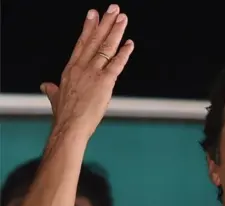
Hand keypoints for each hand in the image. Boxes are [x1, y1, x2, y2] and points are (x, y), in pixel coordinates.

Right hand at [41, 5, 133, 137]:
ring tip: (123, 18)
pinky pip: (116, 64)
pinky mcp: (105, 82)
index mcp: (71, 69)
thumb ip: (52, 90)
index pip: (82, 43)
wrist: (70, 126)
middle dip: (105, 23)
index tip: (94, 15)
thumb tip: (46, 86)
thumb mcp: (56, 98)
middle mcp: (82, 67)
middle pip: (95, 40)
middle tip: (113, 9)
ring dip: (116, 31)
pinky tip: (129, 43)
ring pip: (106, 47)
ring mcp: (93, 73)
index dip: (89, 28)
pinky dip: (124, 53)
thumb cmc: (65, 115)